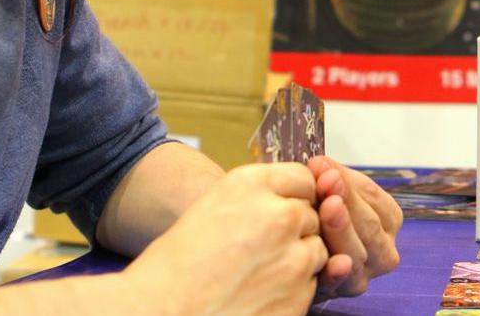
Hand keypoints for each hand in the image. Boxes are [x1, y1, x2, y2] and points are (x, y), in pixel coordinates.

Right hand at [124, 162, 326, 315]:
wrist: (161, 312)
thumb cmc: (177, 265)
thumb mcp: (213, 206)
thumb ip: (257, 197)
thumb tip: (291, 197)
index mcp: (252, 185)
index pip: (302, 178)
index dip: (293, 196)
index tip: (281, 210)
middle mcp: (280, 214)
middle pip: (311, 214)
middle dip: (295, 229)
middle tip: (261, 249)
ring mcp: (294, 256)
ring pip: (318, 249)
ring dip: (298, 259)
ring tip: (259, 273)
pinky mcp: (299, 294)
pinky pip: (311, 284)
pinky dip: (294, 289)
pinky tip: (261, 294)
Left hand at [308, 156, 403, 298]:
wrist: (300, 254)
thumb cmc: (320, 217)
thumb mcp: (330, 192)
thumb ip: (329, 177)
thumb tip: (320, 164)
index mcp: (388, 220)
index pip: (374, 198)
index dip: (349, 182)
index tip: (324, 167)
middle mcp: (383, 251)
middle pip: (369, 225)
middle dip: (347, 201)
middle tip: (327, 181)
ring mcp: (364, 273)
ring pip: (357, 252)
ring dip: (342, 230)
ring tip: (328, 207)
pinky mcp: (341, 291)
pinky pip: (339, 283)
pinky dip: (338, 273)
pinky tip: (336, 262)